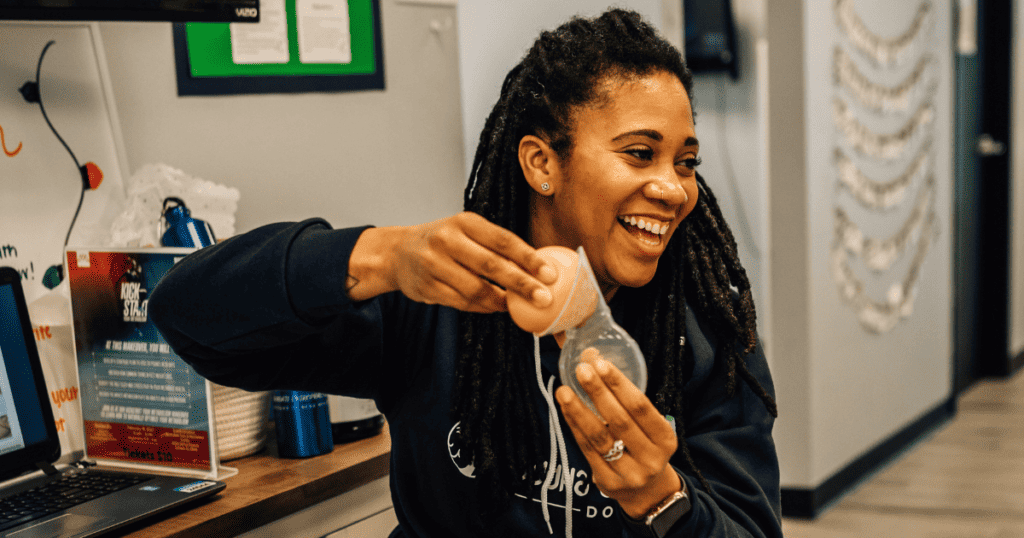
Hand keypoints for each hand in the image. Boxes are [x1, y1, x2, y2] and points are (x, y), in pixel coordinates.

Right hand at [382, 212, 556, 312]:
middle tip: (544, 298)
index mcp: (464, 222)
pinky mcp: (426, 288)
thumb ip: (496, 246)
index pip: (503, 240)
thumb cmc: (443, 241)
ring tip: (520, 306)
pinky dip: (483, 308)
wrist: (398, 253)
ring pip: (476, 289)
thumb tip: (537, 267)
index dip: (528, 258)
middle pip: (491, 265)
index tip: (550, 273)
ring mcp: (434, 265)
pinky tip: (496, 307)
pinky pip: (462, 303)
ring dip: (502, 301)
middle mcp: (447, 240)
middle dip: (522, 284)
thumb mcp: (466, 231)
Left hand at [556, 353, 681, 518]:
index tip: (601, 364)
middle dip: (598, 392)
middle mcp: (651, 458)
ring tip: (563, 390)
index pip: (641, 407)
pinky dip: (574, 426)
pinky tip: (566, 409)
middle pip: (620, 421)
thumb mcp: (646, 423)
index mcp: (666, 438)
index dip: (619, 384)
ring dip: (579, 411)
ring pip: (600, 437)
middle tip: (581, 370)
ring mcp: (630, 474)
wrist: (646, 491)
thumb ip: (623, 394)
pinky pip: (587, 449)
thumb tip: (592, 356)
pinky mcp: (608, 483)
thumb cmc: (643, 444)